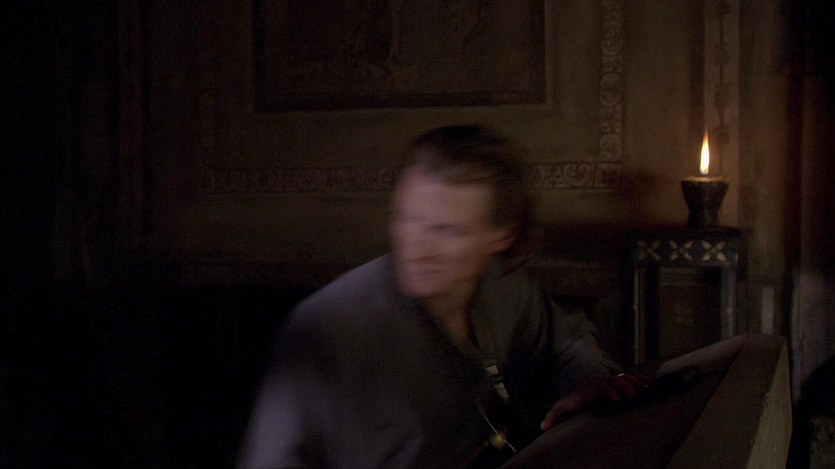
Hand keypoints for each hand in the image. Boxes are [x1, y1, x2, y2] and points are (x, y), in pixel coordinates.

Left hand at [539, 373, 653, 430]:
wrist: (583, 389)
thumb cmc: (575, 401)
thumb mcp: (563, 406)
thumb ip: (555, 415)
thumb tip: (543, 425)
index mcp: (591, 387)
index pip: (600, 386)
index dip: (608, 391)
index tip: (616, 400)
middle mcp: (603, 381)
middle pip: (615, 380)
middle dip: (625, 385)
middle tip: (634, 395)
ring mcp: (613, 380)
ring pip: (626, 377)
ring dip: (636, 382)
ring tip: (646, 389)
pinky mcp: (621, 382)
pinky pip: (634, 378)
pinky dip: (643, 379)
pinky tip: (652, 384)